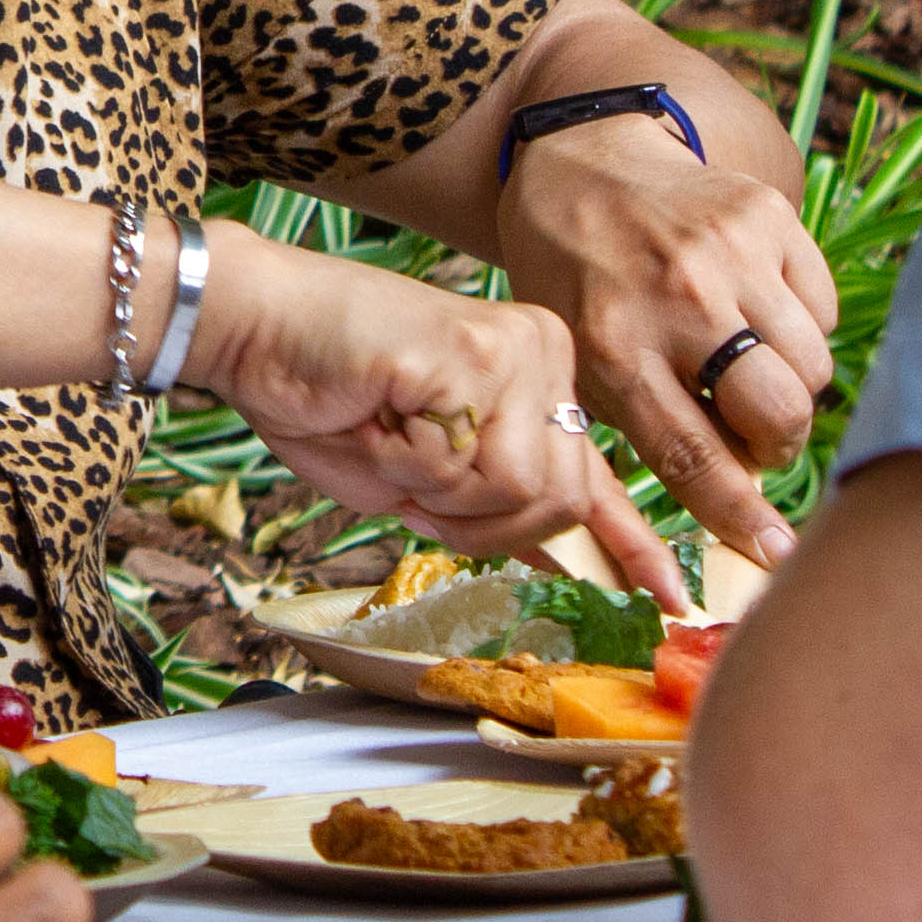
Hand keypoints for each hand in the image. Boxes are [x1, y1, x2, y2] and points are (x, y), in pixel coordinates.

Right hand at [182, 222, 602, 551]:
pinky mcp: (478, 354)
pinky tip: (381, 413)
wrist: (251, 325)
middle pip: (556, 500)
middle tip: (405, 462)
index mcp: (537, 374)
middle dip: (473, 515)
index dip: (629, 546)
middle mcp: (544, 353)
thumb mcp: (422, 475)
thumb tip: (556, 559)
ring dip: (439, 489)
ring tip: (391, 432)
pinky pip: (468, 464)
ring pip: (519, 487)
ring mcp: (518, 348)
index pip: (594, 475)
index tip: (670, 596)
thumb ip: (492, 507)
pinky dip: (412, 464)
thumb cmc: (322, 396)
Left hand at [492, 132, 841, 572]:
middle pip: (775, 412)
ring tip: (750, 369)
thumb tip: (712, 515)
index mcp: (614, 347)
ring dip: (792, 387)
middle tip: (760, 438)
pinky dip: (801, 329)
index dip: (739, 513)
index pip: (693, 454)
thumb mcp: (574, 358)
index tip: (775, 551)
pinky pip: (822, 309)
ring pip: (811, 366)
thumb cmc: (575, 279)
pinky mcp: (767, 217)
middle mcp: (676, 301)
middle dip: (778, 444)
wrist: (583, 162)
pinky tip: (758, 314)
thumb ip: (633, 430)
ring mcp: (728, 255)